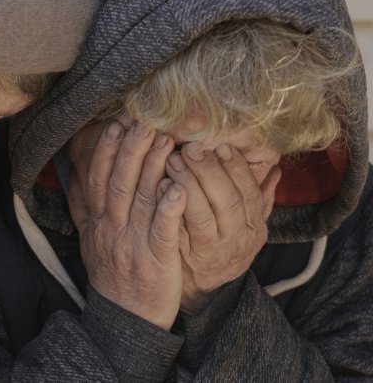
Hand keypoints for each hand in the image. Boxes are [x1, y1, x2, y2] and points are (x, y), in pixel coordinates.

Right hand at [69, 121, 185, 329]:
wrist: (125, 320)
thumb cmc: (113, 274)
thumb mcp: (90, 241)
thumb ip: (84, 207)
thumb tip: (76, 174)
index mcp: (97, 224)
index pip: (98, 181)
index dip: (105, 152)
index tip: (116, 125)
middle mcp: (111, 231)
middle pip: (118, 183)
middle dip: (131, 150)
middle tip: (144, 122)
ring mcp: (133, 245)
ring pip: (140, 201)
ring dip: (152, 168)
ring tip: (166, 141)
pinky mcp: (156, 261)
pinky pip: (162, 231)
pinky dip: (169, 208)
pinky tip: (178, 186)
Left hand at [165, 143, 280, 313]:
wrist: (203, 289)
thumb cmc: (223, 246)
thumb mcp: (247, 226)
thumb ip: (260, 198)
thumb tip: (275, 168)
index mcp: (254, 227)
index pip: (251, 193)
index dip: (237, 169)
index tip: (222, 147)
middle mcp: (237, 239)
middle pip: (228, 202)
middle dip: (209, 172)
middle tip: (191, 148)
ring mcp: (211, 250)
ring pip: (203, 216)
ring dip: (188, 184)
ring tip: (173, 160)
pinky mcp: (187, 257)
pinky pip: (180, 230)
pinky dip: (170, 206)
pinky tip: (160, 186)